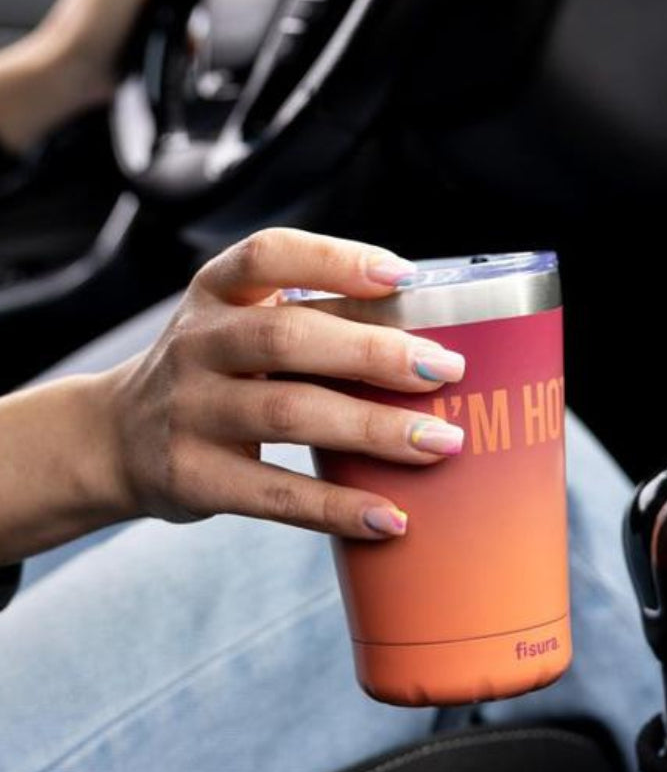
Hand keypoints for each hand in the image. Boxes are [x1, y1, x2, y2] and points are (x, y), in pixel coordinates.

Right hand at [101, 229, 466, 538]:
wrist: (114, 438)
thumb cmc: (216, 373)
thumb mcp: (239, 327)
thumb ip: (311, 321)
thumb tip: (428, 341)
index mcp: (217, 292)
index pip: (269, 255)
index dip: (335, 260)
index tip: (403, 277)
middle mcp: (197, 343)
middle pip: (287, 338)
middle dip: (374, 352)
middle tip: (446, 370)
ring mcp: (189, 410)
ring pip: (287, 413)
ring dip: (372, 429)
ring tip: (440, 443)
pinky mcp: (192, 476)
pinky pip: (273, 493)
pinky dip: (336, 506)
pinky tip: (390, 516)